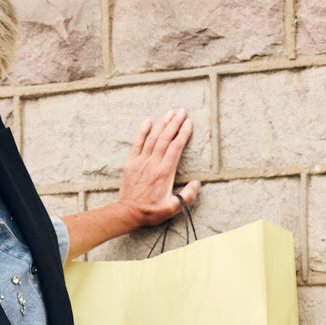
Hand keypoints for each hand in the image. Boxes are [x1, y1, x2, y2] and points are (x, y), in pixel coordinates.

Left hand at [116, 109, 200, 229]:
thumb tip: (197, 184)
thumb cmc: (150, 211)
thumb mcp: (172, 208)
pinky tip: (148, 121)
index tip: (189, 123)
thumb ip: (187, 196)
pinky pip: (137, 143)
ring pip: (153, 138)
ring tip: (170, 112)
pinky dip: (142, 131)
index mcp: (164, 172)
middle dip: (174, 123)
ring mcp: (141, 162)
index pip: (176, 147)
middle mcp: (153, 164)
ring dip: (162, 124)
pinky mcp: (131, 163)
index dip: (183, 134)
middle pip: (165, 138)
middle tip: (182, 111)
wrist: (128, 212)